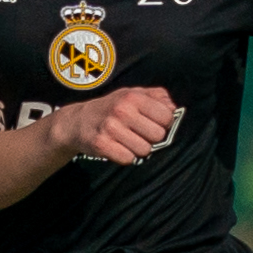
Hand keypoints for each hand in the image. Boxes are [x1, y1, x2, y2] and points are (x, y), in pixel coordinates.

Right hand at [46, 85, 176, 164]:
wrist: (78, 121)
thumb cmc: (110, 107)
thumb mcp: (132, 93)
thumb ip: (156, 96)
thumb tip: (174, 108)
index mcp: (133, 97)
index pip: (167, 116)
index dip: (164, 123)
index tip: (155, 123)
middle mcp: (122, 111)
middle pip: (158, 135)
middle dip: (152, 138)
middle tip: (141, 134)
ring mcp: (111, 128)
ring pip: (144, 150)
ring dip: (139, 148)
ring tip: (129, 141)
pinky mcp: (102, 144)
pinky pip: (128, 159)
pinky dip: (126, 156)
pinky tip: (119, 148)